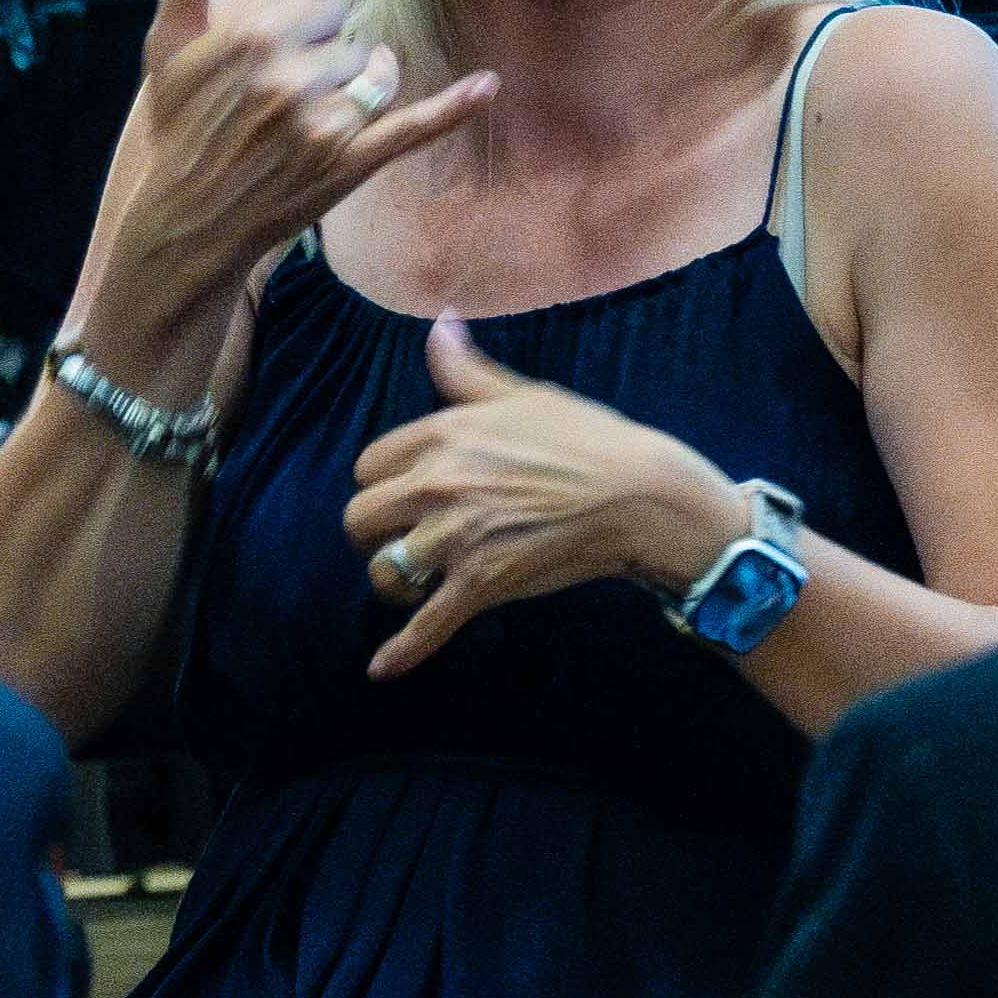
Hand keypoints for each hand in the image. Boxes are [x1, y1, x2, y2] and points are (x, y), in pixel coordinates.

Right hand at [72, 0, 495, 387]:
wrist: (185, 221)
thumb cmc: (177, 128)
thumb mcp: (168, 46)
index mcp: (254, 37)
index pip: (321, 0)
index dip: (308, 21)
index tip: (284, 46)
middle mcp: (292, 78)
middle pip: (349, 37)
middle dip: (330, 56)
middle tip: (289, 93)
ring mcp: (324, 124)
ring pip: (375, 75)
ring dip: (361, 83)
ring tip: (321, 109)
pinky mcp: (348, 165)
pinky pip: (410, 127)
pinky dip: (452, 108)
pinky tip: (487, 85)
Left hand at [341, 320, 738, 678]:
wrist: (637, 494)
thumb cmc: (586, 440)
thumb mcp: (523, 394)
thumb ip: (467, 371)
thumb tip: (439, 326)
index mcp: (443, 435)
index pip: (370, 465)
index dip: (385, 482)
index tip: (406, 492)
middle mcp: (438, 485)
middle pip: (360, 519)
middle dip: (375, 531)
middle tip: (402, 537)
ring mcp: (456, 538)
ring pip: (385, 572)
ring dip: (394, 581)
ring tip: (415, 580)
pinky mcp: (480, 585)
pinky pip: (428, 624)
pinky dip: (403, 652)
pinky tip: (382, 670)